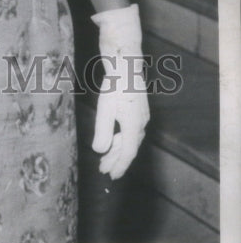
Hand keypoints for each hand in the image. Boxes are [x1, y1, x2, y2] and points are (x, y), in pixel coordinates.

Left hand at [91, 4, 149, 178]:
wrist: (126, 65)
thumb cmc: (115, 86)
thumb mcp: (105, 109)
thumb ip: (102, 132)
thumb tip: (99, 151)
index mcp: (134, 126)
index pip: (127, 153)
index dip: (119, 166)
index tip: (111, 176)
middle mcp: (141, 124)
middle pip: (129, 148)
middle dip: (116, 160)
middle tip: (104, 170)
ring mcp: (142, 117)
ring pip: (130, 140)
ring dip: (118, 150)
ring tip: (105, 158)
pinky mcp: (140, 111)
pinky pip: (131, 131)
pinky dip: (122, 139)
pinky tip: (113, 139)